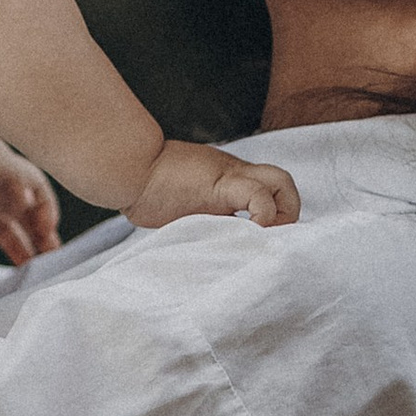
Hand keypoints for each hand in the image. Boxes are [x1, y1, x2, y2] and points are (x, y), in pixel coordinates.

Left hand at [0, 115, 60, 278]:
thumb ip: (11, 176)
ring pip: (2, 234)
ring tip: (25, 273)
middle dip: (40, 239)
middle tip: (50, 261)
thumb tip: (31, 201)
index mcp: (5, 173)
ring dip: (16, 251)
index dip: (46, 212)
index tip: (47, 232)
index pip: (37, 194)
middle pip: (25, 219)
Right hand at [130, 139, 299, 230]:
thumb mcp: (180, 204)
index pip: (268, 188)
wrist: (128, 169)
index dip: (273, 213)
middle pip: (284, 182)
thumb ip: (200, 216)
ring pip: (283, 182)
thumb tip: (202, 246)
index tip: (261, 240)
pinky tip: (250, 231)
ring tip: (264, 235)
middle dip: (288, 213)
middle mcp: (234, 174)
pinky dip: (265, 215)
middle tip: (269, 238)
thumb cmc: (143, 189)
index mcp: (226, 180)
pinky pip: (259, 197)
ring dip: (284, 214)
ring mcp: (230, 176)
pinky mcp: (222, 185)